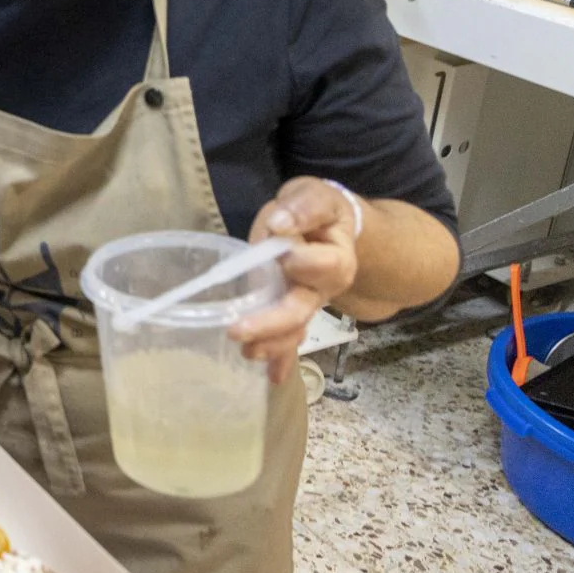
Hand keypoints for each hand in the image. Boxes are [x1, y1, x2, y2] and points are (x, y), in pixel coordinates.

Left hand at [235, 177, 361, 382]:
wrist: (331, 225)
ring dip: (271, 344)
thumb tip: (280, 222)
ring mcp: (309, 303)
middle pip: (301, 309)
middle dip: (271, 322)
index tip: (280, 250)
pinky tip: (272, 377)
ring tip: (246, 352)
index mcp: (336, 256)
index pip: (321, 265)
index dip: (300, 260)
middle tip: (236, 330)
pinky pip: (289, 337)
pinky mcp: (295, 310)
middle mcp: (326, 287)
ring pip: (294, 328)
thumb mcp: (314, 195)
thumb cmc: (319, 210)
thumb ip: (303, 206)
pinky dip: (281, 358)